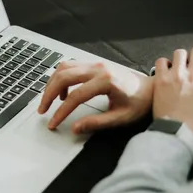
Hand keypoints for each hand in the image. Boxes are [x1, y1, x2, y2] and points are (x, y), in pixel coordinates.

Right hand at [38, 61, 152, 133]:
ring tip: (49, 102)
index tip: (53, 123)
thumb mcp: (121, 117)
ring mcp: (95, 63)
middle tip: (43, 110)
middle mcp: (98, 68)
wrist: (150, 88)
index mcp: (106, 81)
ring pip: (64, 68)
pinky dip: (60, 78)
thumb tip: (75, 128)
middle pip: (64, 77)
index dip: (61, 111)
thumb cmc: (139, 102)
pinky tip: (63, 93)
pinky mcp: (93, 64)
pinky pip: (70, 66)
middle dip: (49, 94)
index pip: (76, 96)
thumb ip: (97, 123)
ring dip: (52, 83)